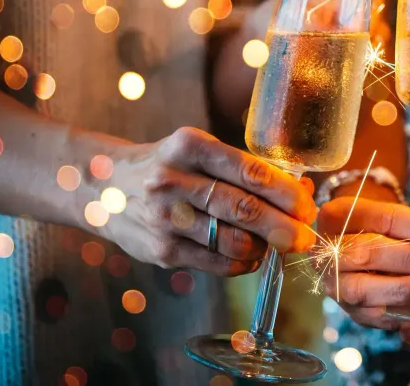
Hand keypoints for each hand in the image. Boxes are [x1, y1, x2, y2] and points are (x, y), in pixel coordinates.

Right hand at [102, 127, 317, 275]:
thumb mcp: (200, 152)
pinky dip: (242, 263)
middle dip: (284, 227)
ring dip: (264, 248)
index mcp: (190, 146)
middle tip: (306, 238)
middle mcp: (174, 181)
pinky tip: (252, 257)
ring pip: (233, 242)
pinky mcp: (160, 250)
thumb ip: (245, 170)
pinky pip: (215, 263)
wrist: (102, 186)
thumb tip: (300, 191)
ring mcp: (164, 218)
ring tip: (276, 245)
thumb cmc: (169, 166)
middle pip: (245, 210)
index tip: (307, 207)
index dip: (287, 193)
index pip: (251, 172)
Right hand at [316, 198, 409, 328]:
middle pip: (368, 254)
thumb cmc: (382, 229)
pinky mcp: (348, 311)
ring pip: (365, 290)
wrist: (359, 245)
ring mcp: (333, 284)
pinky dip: (405, 315)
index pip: (382, 218)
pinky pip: (375, 318)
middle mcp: (327, 251)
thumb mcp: (397, 217)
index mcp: (338, 215)